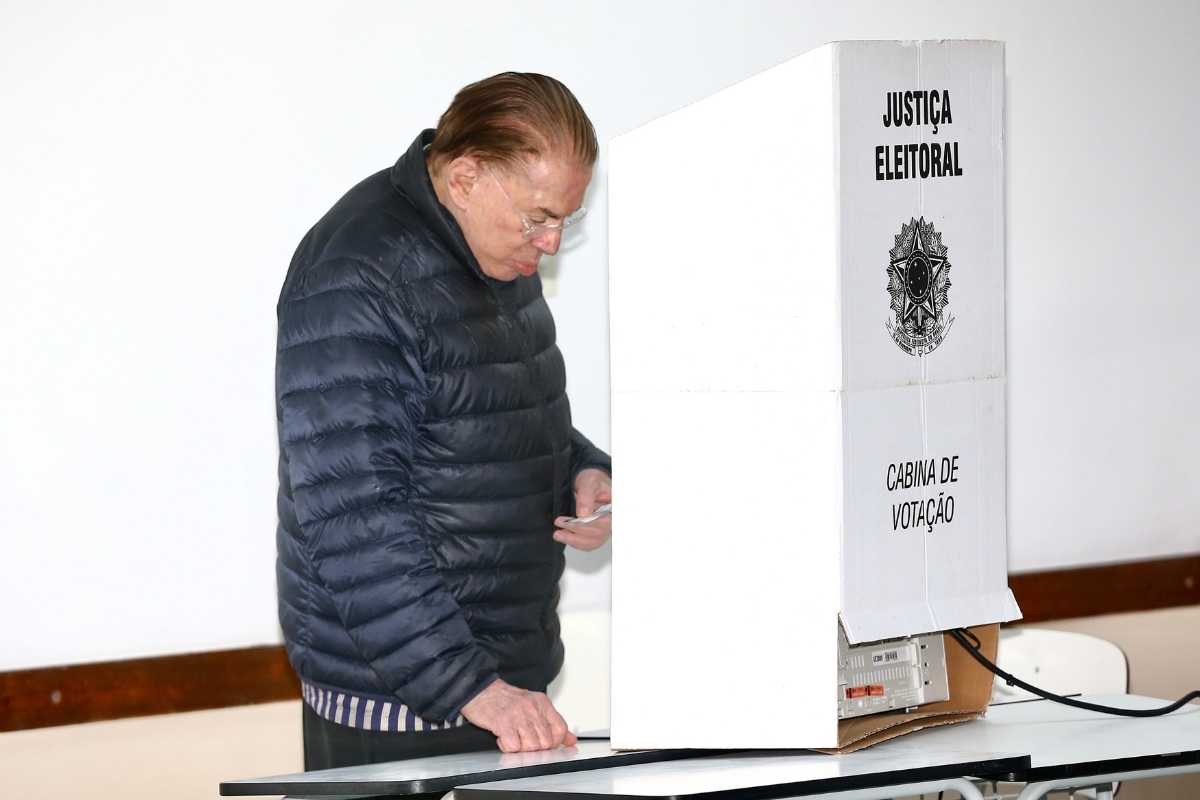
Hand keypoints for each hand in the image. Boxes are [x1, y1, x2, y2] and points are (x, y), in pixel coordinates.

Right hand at [461, 678, 577, 751]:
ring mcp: (518, 715)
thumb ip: (552, 723)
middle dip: (534, 747)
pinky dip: (507, 747)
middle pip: (545, 742)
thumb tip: (570, 739)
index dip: (554, 741)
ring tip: (513, 737)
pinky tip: (503, 737)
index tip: (544, 743)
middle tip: (523, 740)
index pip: (560, 729)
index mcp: (542, 703)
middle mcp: (532, 708)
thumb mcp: (533, 705)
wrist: (480, 689)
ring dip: (520, 748)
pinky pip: (513, 747)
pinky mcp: (503, 723)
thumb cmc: (504, 699)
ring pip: (531, 747)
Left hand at [553, 468, 611, 550]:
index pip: (604, 523)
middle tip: (559, 523)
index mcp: (614, 509)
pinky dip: (576, 543)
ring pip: (593, 542)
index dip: (586, 525)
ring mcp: (604, 528)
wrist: (589, 482)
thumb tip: (583, 514)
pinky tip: (565, 537)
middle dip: (576, 531)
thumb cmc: (592, 480)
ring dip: (574, 540)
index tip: (570, 522)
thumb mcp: (589, 482)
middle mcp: (611, 520)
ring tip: (559, 534)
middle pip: (597, 534)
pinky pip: (589, 543)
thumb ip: (586, 497)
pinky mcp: (596, 533)